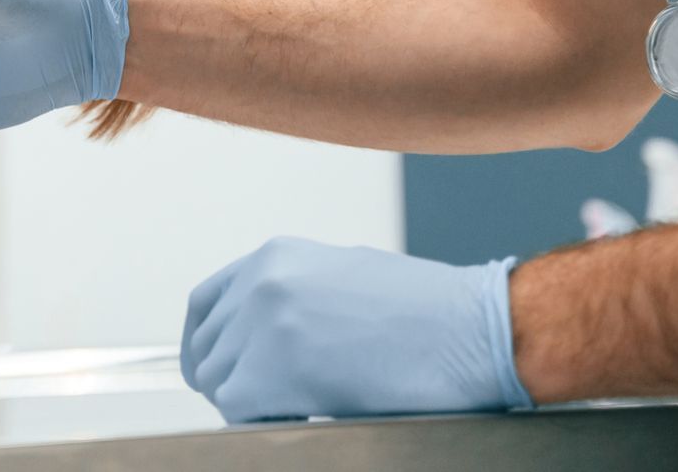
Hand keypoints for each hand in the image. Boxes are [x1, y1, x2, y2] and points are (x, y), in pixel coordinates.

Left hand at [181, 237, 531, 421]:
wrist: (472, 329)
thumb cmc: (427, 310)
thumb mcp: (342, 276)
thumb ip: (291, 296)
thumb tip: (263, 337)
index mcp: (275, 257)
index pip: (205, 305)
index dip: (209, 344)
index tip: (219, 370)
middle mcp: (261, 283)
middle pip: (208, 348)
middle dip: (233, 379)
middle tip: (271, 400)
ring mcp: (264, 324)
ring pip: (218, 381)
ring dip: (250, 401)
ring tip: (300, 404)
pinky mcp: (275, 369)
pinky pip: (237, 408)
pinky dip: (261, 419)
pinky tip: (304, 414)